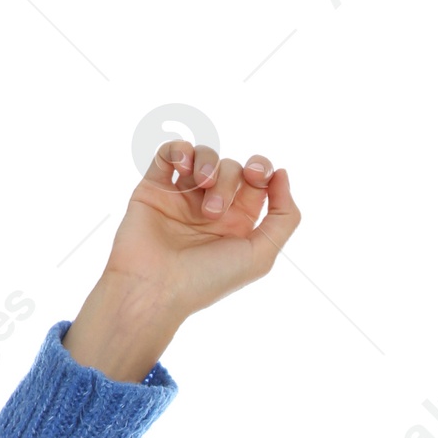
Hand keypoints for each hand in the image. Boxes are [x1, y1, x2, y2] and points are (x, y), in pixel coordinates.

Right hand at [64, 140, 300, 380]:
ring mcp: (183, 198)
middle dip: (229, 180)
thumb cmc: (207, 279)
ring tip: (201, 186)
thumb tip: (283, 174)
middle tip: (214, 212)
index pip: (257, 182)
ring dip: (208, 164)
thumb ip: (284, 218)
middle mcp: (212, 209)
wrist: (154, 287)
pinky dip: (179, 150)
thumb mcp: (260, 257)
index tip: (257, 176)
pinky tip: (183, 165)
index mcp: (238, 224)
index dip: (262, 171)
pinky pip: (169, 153)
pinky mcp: (155, 188)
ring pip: (204, 157)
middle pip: (232, 168)